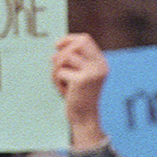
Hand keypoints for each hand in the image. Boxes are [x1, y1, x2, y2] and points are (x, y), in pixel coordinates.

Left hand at [51, 33, 109, 150]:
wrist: (84, 118)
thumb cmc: (78, 96)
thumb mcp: (78, 75)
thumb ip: (73, 61)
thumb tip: (57, 49)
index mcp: (101, 62)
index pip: (85, 39)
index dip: (69, 39)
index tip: (57, 45)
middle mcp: (100, 65)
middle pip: (78, 43)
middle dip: (62, 53)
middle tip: (56, 66)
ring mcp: (92, 72)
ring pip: (66, 57)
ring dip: (56, 69)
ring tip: (59, 82)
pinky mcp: (82, 80)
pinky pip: (60, 72)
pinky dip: (57, 81)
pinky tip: (63, 91)